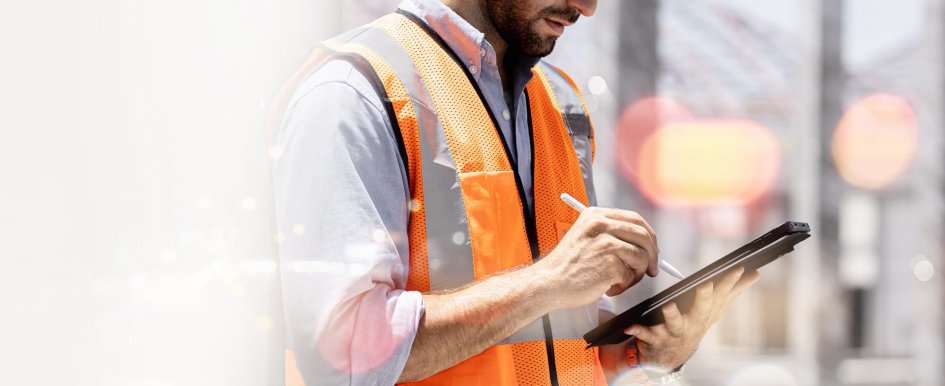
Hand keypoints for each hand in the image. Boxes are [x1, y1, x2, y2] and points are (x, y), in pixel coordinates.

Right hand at [533, 207, 658, 308]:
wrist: (548, 282)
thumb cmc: (566, 265)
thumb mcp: (585, 236)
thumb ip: (610, 233)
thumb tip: (643, 244)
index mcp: (596, 216)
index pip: (635, 219)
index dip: (648, 235)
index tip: (651, 249)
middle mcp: (601, 226)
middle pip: (644, 236)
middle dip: (652, 255)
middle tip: (652, 270)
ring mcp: (606, 244)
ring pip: (642, 257)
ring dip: (636, 274)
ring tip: (618, 281)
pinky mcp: (610, 264)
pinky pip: (631, 276)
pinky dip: (623, 285)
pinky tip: (607, 287)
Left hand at [623, 267, 760, 369]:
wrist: (670, 355)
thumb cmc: (693, 324)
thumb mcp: (715, 310)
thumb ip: (734, 291)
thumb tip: (756, 274)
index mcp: (707, 313)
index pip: (722, 296)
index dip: (731, 283)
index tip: (740, 269)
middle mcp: (694, 324)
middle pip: (702, 310)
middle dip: (705, 298)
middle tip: (707, 285)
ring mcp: (675, 333)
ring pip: (675, 324)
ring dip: (672, 315)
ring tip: (669, 305)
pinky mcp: (656, 339)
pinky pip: (646, 335)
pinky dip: (638, 331)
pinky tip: (630, 326)